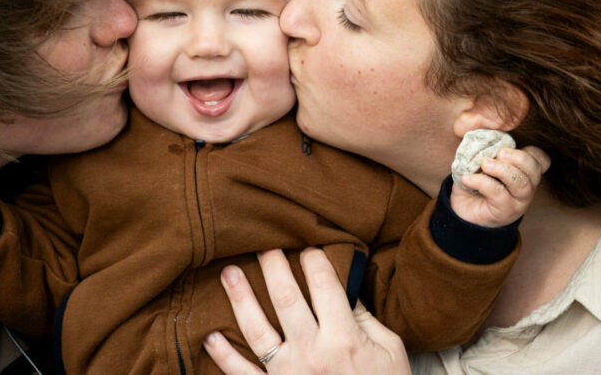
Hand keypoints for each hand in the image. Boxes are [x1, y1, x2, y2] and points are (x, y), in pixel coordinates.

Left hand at [203, 248, 410, 374]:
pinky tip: (210, 337)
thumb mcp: (390, 351)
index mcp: (344, 339)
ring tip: (229, 273)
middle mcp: (312, 354)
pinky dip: (223, 357)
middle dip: (273, 267)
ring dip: (241, 299)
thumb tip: (344, 288)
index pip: (324, 285)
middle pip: (286, 299)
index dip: (314, 260)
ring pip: (257, 330)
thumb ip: (366, 318)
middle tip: (263, 244)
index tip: (307, 245)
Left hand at [451, 144, 549, 226]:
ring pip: (521, 183)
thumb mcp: (479, 163)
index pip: (542, 161)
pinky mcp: (505, 211)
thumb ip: (484, 148)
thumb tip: (480, 133)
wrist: (462, 212)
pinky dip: (481, 182)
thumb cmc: (474, 184)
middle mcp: (526, 187)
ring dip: (502, 170)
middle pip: (534, 170)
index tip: (509, 147)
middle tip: (499, 153)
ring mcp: (518, 202)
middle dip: (518, 157)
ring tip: (484, 164)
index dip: (532, 152)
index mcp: (524, 172)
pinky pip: (498, 193)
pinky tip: (467, 178)